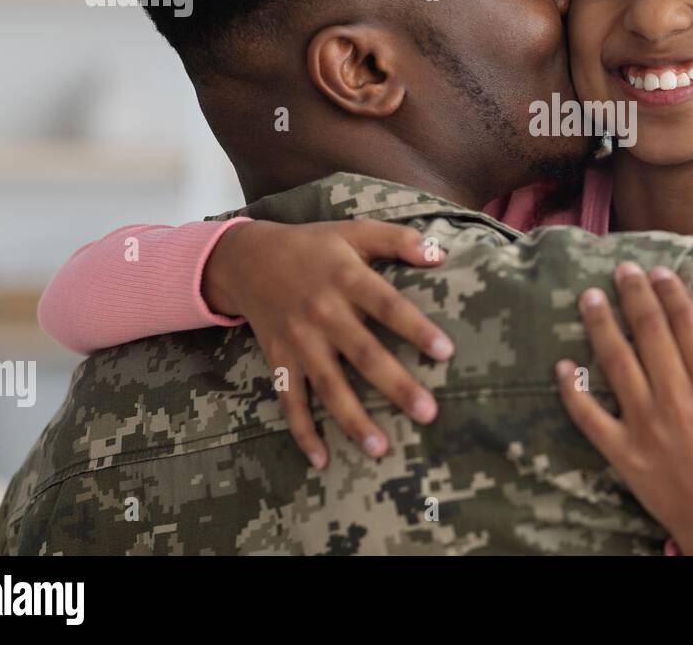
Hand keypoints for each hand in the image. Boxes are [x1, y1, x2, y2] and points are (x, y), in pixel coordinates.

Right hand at [204, 218, 451, 468]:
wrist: (247, 258)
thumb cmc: (313, 246)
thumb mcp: (354, 231)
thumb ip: (399, 239)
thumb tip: (440, 253)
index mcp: (346, 278)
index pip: (387, 306)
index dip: (416, 328)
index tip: (446, 352)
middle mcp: (322, 312)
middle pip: (363, 353)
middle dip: (395, 385)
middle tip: (428, 413)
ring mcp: (298, 340)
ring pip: (328, 385)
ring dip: (352, 420)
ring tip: (381, 450)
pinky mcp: (278, 359)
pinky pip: (288, 400)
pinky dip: (302, 431)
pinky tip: (322, 461)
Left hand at [556, 262, 692, 554]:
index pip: (687, 325)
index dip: (671, 293)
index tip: (659, 271)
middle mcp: (677, 400)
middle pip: (649, 335)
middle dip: (635, 296)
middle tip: (622, 270)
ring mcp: (646, 426)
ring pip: (616, 364)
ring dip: (600, 327)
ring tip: (590, 298)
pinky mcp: (623, 452)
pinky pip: (590, 417)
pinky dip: (573, 391)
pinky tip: (563, 365)